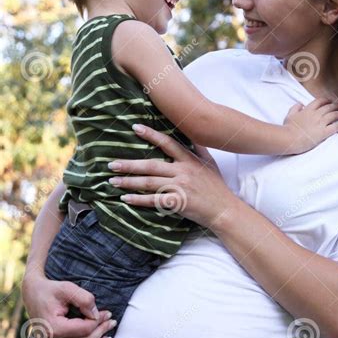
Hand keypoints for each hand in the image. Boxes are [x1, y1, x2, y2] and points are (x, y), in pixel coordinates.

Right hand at [21, 273, 114, 337]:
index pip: (85, 330)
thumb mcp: (69, 288)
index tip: (108, 313)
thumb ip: (85, 300)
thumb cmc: (52, 290)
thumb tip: (97, 316)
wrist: (33, 294)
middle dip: (101, 332)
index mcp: (53, 328)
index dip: (100, 321)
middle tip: (112, 321)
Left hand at [107, 125, 236, 227]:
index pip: (167, 143)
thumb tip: (192, 134)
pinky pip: (154, 200)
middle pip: (151, 165)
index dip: (151, 134)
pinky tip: (126, 198)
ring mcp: (181, 187)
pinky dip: (139, 200)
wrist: (224, 209)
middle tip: (112, 164)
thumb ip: (199, 149)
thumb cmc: (216, 187)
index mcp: (189, 160)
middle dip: (130, 164)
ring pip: (149, 182)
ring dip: (129, 182)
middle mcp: (184, 171)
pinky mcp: (178, 202)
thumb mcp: (210, 163)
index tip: (135, 128)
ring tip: (113, 181)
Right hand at [283, 98, 337, 152]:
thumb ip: (295, 108)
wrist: (289, 138)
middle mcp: (316, 114)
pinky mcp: (323, 132)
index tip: (330, 101)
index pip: (320, 101)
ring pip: (334, 115)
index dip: (326, 100)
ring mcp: (320, 123)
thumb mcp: (290, 115)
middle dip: (337, 106)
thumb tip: (300, 104)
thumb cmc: (288, 128)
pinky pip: (336, 126)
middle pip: (329, 107)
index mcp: (308, 109)